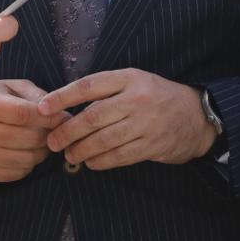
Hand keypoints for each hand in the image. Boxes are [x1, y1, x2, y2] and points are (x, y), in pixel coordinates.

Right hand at [0, 79, 69, 181]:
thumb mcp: (11, 88)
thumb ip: (35, 95)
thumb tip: (58, 111)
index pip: (26, 114)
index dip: (50, 117)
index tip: (65, 117)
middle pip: (30, 138)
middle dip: (49, 134)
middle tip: (54, 130)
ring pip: (28, 158)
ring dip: (41, 151)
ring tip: (41, 141)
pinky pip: (18, 173)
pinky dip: (29, 164)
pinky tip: (26, 152)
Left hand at [39, 69, 216, 170]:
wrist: (197, 115)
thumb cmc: (157, 97)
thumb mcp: (135, 82)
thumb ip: (106, 91)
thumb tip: (66, 107)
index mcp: (129, 78)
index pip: (89, 85)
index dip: (62, 97)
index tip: (42, 108)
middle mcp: (137, 98)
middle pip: (93, 116)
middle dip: (68, 131)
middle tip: (52, 141)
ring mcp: (146, 123)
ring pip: (104, 139)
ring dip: (81, 150)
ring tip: (69, 154)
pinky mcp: (153, 145)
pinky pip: (119, 156)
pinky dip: (101, 161)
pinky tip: (91, 162)